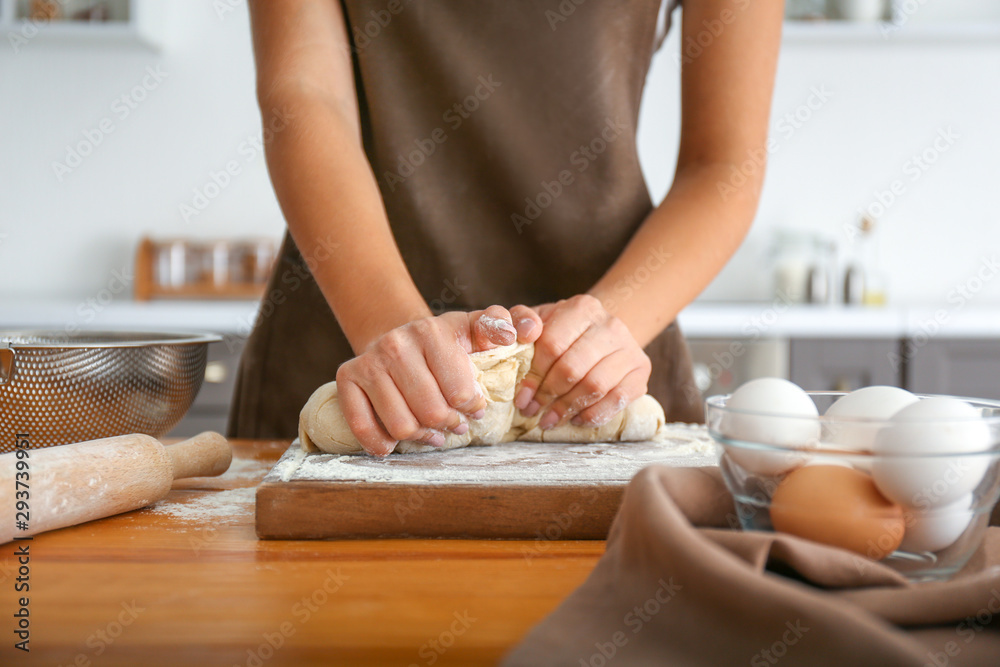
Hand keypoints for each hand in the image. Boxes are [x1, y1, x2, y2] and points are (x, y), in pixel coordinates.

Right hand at [336, 305, 542, 455]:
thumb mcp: (475, 329)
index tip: (474, 408)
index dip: (472, 408)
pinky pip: (363, 427)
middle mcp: (397, 343)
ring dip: (420, 437)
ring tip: (431, 434)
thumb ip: (502, 325)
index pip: (461, 392)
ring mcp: (369, 361)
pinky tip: (394, 442)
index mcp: (433, 330)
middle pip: (431, 412)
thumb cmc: (445, 342)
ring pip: (400, 425)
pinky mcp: (347, 378)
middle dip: (448, 425)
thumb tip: (522, 331)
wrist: (396, 336)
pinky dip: (381, 443)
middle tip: (455, 426)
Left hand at [514, 294, 650, 429]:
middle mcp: (609, 325)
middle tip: (532, 411)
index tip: (521, 396)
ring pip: (596, 386)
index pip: (552, 345)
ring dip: (568, 408)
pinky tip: (576, 419)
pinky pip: (618, 399)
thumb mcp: (539, 320)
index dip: (533, 375)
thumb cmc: (563, 331)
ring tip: (549, 420)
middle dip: (548, 395)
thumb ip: (519, 321)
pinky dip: (594, 414)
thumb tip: (511, 336)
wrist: (603, 333)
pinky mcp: (641, 371)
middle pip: (573, 368)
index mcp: (581, 308)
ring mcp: (630, 348)